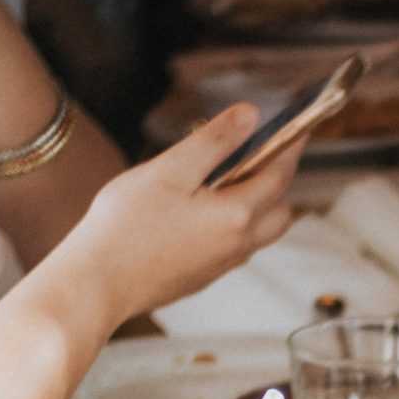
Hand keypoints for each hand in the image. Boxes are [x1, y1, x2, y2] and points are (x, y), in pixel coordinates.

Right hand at [73, 106, 302, 325]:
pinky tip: (199, 209)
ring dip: (255, 204)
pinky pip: (233, 247)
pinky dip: (232, 224)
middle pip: (280, 211)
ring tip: (224, 177)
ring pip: (258, 232)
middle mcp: (238, 245)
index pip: (280, 174)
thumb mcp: (170, 170)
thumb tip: (250, 115)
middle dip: (277, 180)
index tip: (301, 127)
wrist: (97, 283)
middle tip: (257, 152)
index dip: (291, 147)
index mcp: (237, 215)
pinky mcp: (201, 277)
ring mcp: (220, 265)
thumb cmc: (126, 224)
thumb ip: (214, 141)